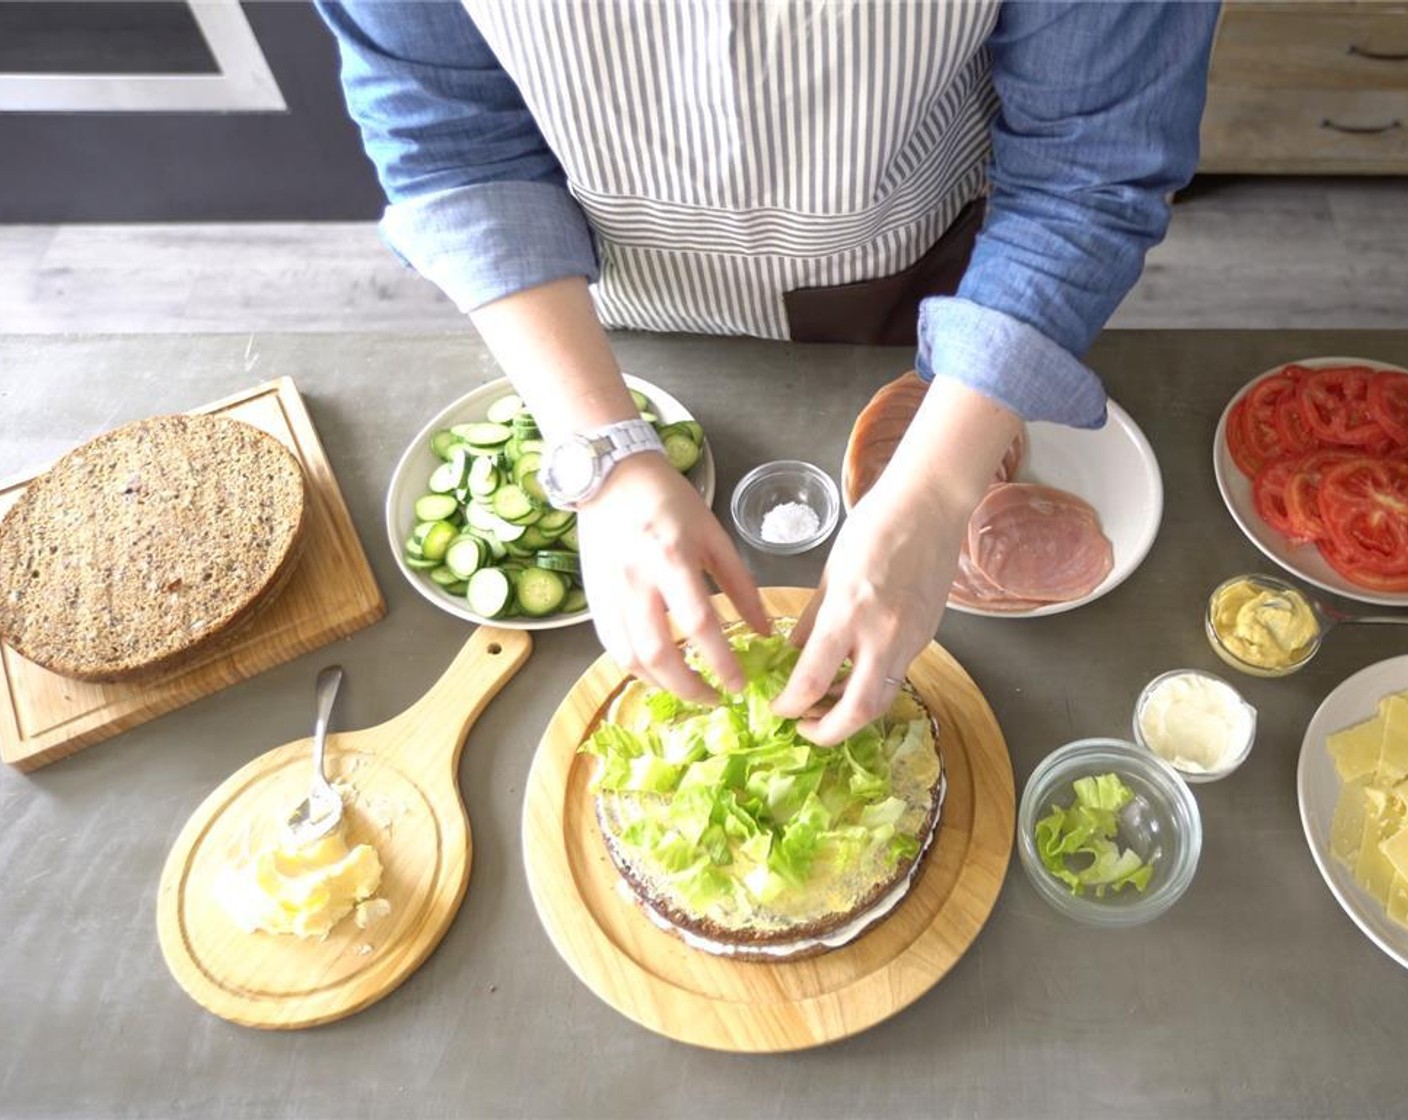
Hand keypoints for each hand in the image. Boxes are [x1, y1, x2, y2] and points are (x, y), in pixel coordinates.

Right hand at [577, 452, 769, 701]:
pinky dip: (637, 669)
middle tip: (716, 699)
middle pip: (658, 652)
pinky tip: (659, 674)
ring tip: (691, 691)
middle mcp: (636, 580)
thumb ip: (740, 586)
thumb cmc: (670, 502)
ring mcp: (609, 593)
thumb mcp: (715, 537)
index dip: (720, 660)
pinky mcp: (594, 600)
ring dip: (662, 685)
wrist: (612, 479)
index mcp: (672, 558)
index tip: (740, 684)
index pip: (698, 623)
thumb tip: (764, 631)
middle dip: (689, 687)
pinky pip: (612, 647)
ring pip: (631, 657)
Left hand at [771, 480, 964, 743]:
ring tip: (826, 706)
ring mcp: (909, 640)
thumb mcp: (830, 572)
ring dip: (852, 713)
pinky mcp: (926, 638)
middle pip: (857, 712)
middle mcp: (882, 635)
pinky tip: (853, 676)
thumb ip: (812, 619)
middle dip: (827, 732)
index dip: (790, 705)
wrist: (931, 506)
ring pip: (882, 700)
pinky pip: (896, 675)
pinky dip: (872, 686)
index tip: (779, 708)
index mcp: (848, 613)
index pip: (813, 681)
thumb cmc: (875, 526)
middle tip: (805, 726)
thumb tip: (794, 653)